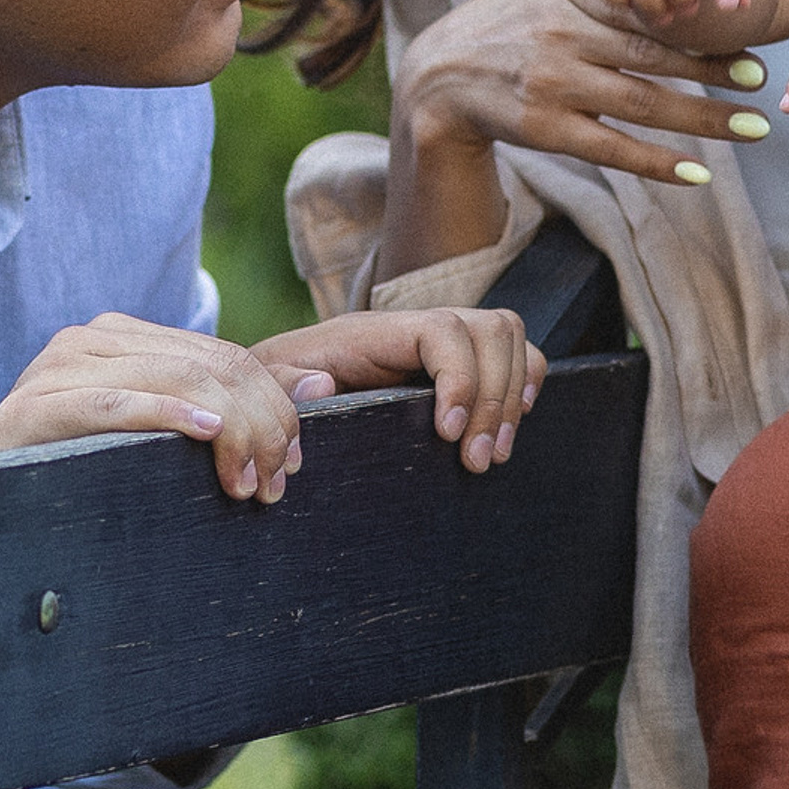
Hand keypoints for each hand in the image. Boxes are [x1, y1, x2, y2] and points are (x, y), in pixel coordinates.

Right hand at [0, 314, 303, 502]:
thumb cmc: (84, 479)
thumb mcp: (167, 439)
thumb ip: (236, 408)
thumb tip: (324, 384)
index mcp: (125, 336)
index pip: (225, 356)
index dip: (272, 405)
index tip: (294, 462)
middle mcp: (91, 338)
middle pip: (208, 365)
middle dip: (256, 423)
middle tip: (274, 483)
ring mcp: (59, 366)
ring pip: (172, 378)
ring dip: (225, 431)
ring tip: (248, 481)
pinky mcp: (35, 404)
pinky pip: (112, 402)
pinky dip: (163, 414)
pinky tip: (202, 434)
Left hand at [256, 307, 544, 472]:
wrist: (273, 384)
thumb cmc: (272, 387)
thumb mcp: (266, 386)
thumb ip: (285, 385)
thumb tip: (325, 385)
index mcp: (373, 332)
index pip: (441, 330)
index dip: (459, 377)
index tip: (448, 434)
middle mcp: (414, 329)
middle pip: (489, 329)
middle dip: (494, 396)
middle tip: (476, 459)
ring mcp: (438, 344)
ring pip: (507, 336)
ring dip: (511, 396)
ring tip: (491, 454)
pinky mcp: (453, 364)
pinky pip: (510, 353)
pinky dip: (523, 383)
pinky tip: (508, 425)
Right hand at [397, 0, 768, 194]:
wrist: (442, 72)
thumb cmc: (515, 25)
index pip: (652, 11)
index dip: (706, 31)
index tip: (751, 46)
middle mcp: (564, 34)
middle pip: (656, 58)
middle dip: (716, 74)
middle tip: (762, 85)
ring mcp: (554, 84)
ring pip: (643, 105)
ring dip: (702, 119)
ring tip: (750, 130)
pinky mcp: (544, 128)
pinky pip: (612, 148)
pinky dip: (658, 161)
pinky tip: (697, 172)